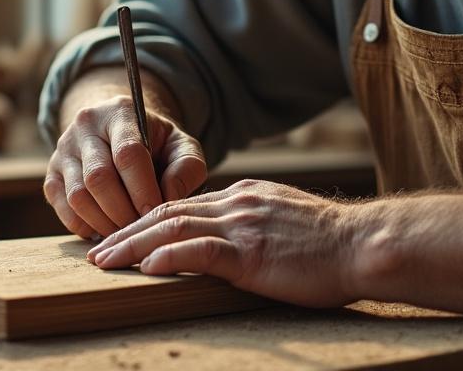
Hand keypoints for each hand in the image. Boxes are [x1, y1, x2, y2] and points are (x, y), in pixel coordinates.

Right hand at [44, 93, 206, 238]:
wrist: (119, 133)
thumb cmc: (157, 144)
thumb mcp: (180, 146)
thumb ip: (187, 168)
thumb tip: (169, 198)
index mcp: (120, 112)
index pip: (128, 153)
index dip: (143, 188)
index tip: (157, 212)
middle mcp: (85, 126)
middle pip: (99, 178)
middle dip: (123, 211)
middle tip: (142, 228)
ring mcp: (63, 150)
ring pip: (78, 196)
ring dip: (105, 223)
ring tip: (127, 231)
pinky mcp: (51, 174)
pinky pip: (63, 208)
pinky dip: (85, 227)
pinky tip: (106, 229)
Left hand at [85, 178, 362, 307]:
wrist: (365, 244)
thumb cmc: (334, 244)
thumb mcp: (286, 220)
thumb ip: (255, 223)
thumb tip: (232, 240)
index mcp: (244, 196)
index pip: (184, 204)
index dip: (148, 220)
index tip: (123, 237)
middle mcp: (237, 203)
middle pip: (167, 212)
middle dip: (127, 233)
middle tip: (97, 252)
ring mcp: (242, 225)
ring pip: (173, 228)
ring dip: (132, 246)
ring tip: (105, 262)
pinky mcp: (251, 251)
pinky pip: (200, 251)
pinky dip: (168, 257)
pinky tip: (146, 267)